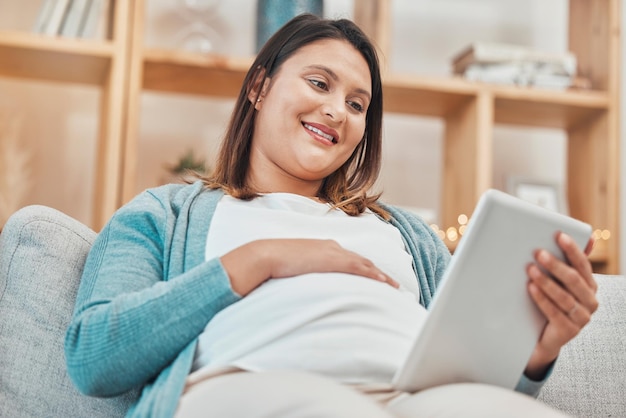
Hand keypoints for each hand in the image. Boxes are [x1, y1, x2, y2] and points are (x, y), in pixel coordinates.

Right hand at [221, 239, 398, 295]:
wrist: (266, 255)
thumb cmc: (273, 263)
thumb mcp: (293, 267)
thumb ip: (304, 273)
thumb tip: (305, 284)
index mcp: (323, 248)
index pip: (350, 259)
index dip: (365, 268)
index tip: (376, 278)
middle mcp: (332, 247)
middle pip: (361, 260)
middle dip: (378, 272)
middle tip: (393, 284)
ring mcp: (333, 252)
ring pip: (364, 264)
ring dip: (380, 275)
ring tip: (394, 287)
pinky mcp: (332, 260)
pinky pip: (358, 268)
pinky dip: (373, 275)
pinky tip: (382, 283)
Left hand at [524, 232, 597, 379]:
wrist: (542, 337)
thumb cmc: (550, 303)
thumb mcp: (557, 283)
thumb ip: (564, 263)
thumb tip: (579, 237)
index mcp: (589, 286)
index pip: (583, 264)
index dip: (572, 249)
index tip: (559, 235)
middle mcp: (590, 301)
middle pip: (573, 279)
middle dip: (555, 265)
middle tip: (538, 253)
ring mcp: (582, 318)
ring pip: (564, 296)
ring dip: (546, 281)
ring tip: (530, 269)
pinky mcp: (569, 331)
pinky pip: (555, 312)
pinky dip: (542, 299)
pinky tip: (530, 288)